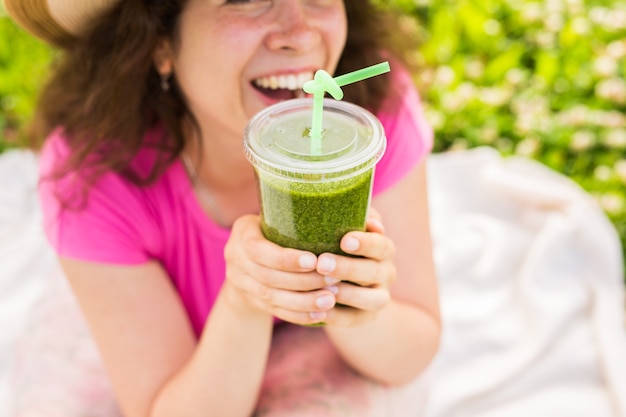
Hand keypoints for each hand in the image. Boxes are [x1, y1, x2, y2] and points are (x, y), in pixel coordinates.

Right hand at [223, 215, 337, 324]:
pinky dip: (298, 315)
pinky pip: (275, 311)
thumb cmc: (272, 230)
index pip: (258, 250)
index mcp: (242, 234)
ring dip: (303, 301)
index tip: (314, 261)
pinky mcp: (251, 301)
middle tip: (333, 281)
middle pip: (268, 276)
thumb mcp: (273, 218)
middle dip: (303, 281)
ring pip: (272, 297)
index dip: (285, 259)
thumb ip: (293, 215)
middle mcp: (235, 259)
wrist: (245, 261)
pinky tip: (320, 315)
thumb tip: (334, 204)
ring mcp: (241, 283)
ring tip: (330, 300)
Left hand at [316, 210, 396, 326]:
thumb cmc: (338, 245)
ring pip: (372, 299)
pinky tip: (319, 311)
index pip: (380, 244)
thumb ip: (350, 216)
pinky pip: (355, 319)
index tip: (345, 240)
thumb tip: (362, 216)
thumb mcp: (345, 228)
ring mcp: (379, 297)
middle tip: (322, 263)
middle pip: (374, 271)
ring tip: (324, 288)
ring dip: (348, 294)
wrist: (345, 283)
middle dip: (348, 267)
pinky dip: (338, 318)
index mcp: (383, 248)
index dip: (365, 243)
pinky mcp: (366, 317)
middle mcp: (385, 272)